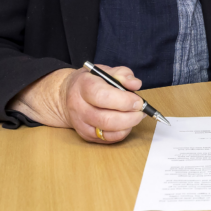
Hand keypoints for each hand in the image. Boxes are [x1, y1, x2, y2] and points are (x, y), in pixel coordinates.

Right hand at [8, 65, 145, 143]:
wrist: (69, 95)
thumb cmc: (91, 82)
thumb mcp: (105, 71)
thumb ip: (122, 75)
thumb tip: (136, 84)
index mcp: (84, 86)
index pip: (103, 96)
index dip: (124, 101)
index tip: (138, 101)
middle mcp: (79, 106)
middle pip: (106, 119)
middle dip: (129, 117)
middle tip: (141, 111)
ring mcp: (80, 123)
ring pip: (107, 132)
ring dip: (127, 126)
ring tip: (136, 116)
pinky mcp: (85, 135)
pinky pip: (107, 139)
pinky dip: (121, 133)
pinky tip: (126, 124)